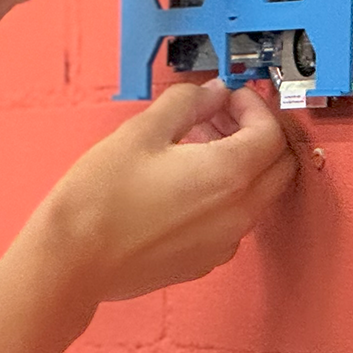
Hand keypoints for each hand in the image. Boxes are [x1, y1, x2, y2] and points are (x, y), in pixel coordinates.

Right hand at [19, 80, 297, 307]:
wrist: (73, 261)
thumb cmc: (100, 197)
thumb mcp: (142, 131)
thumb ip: (188, 102)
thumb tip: (214, 92)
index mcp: (229, 175)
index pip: (272, 133)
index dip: (255, 106)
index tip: (230, 96)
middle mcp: (238, 213)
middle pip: (279, 165)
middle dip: (259, 133)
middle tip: (222, 115)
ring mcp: (224, 242)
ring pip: (259, 194)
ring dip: (243, 163)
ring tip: (197, 142)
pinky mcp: (205, 260)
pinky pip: (235, 220)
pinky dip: (226, 193)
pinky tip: (185, 180)